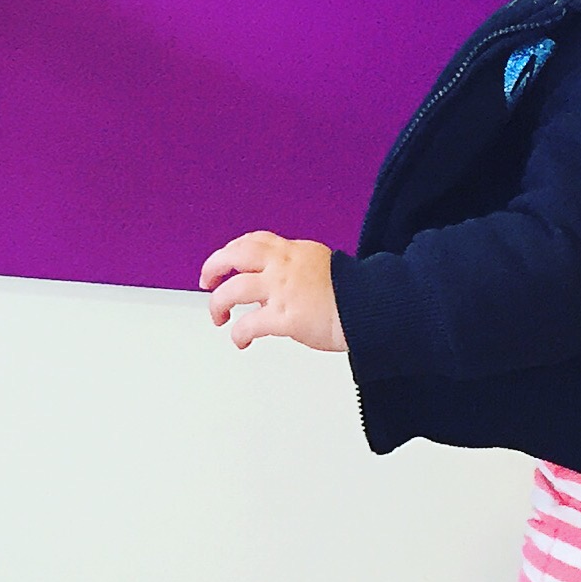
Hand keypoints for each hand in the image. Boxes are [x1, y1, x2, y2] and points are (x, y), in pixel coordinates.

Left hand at [199, 231, 345, 351]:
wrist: (373, 309)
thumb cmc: (356, 294)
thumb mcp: (325, 267)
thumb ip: (299, 271)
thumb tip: (282, 284)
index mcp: (294, 252)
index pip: (254, 241)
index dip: (233, 251)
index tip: (226, 260)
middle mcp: (283, 267)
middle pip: (234, 255)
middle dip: (214, 267)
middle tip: (208, 281)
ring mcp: (281, 291)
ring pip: (233, 290)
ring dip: (218, 304)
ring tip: (218, 316)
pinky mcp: (284, 318)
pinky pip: (248, 325)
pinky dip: (238, 334)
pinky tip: (240, 340)